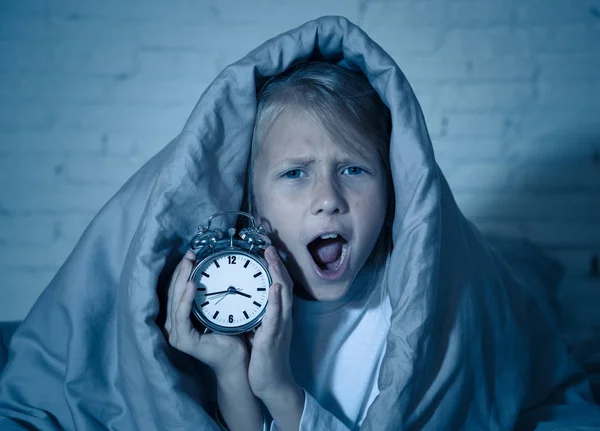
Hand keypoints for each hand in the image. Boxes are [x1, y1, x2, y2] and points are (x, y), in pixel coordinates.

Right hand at [164, 250, 248, 377]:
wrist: (238, 358)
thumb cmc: (231, 333)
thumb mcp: (218, 308)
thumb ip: (210, 294)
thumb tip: (213, 269)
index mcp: (180, 318)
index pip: (177, 290)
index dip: (182, 271)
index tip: (192, 254)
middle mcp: (173, 325)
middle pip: (173, 292)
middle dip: (181, 271)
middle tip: (190, 254)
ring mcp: (175, 334)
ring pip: (175, 300)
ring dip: (182, 280)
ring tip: (189, 263)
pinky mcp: (182, 340)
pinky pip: (182, 315)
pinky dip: (185, 299)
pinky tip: (191, 284)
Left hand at [247, 246, 298, 400]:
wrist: (272, 383)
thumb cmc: (263, 358)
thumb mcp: (259, 330)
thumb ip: (256, 313)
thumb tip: (242, 298)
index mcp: (278, 315)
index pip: (279, 285)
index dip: (276, 267)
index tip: (268, 249)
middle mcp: (282, 317)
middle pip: (284, 285)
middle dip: (277, 264)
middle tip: (269, 246)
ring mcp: (280, 327)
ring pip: (283, 296)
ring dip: (278, 276)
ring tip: (272, 259)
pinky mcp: (273, 338)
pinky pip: (276, 317)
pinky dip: (276, 301)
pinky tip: (274, 288)